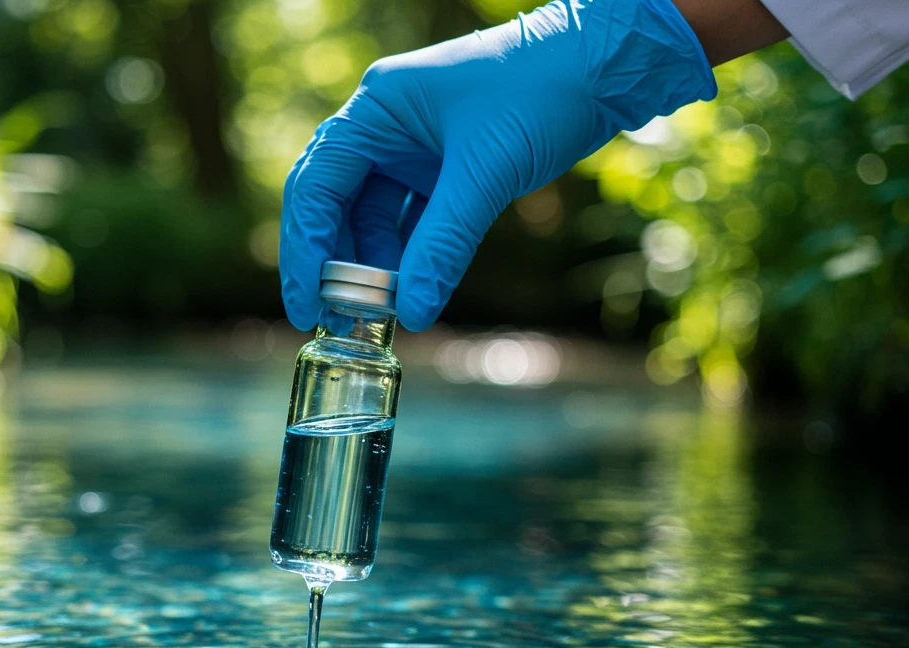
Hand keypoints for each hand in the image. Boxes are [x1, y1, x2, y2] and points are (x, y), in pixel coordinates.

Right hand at [279, 0, 718, 331]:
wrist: (603, 66)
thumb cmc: (542, 92)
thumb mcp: (486, 173)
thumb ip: (443, 245)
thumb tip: (413, 314)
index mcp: (377, 109)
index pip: (316, 187)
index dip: (305, 251)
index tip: (307, 305)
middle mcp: (384, 127)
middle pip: (333, 205)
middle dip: (332, 264)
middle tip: (333, 319)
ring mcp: (411, 148)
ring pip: (371, 219)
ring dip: (372, 267)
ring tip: (376, 315)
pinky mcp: (442, 168)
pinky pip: (408, 222)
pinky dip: (406, 258)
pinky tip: (409, 293)